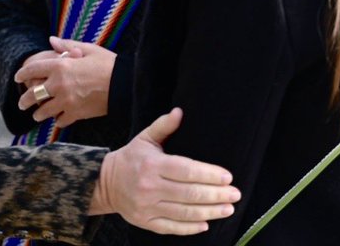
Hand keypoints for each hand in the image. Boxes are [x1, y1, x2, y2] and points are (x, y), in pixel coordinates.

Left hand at [15, 36, 114, 127]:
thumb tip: (51, 40)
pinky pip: (60, 121)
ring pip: (43, 111)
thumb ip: (67, 46)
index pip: (33, 70)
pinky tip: (58, 119)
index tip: (16, 78)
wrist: (124, 85)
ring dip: (39, 113)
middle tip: (22, 103)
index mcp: (61, 66)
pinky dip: (58, 120)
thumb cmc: (108, 63)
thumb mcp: (88, 49)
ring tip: (37, 115)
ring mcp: (66, 101)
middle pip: (33, 94)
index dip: (22, 74)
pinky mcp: (76, 114)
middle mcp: (59, 84)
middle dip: (24, 100)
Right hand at [90, 108, 238, 234]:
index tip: (228, 177)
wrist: (104, 183)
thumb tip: (180, 111)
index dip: (209, 175)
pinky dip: (190, 228)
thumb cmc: (131, 158)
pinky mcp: (145, 222)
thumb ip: (164, 125)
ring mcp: (147, 207)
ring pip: (184, 213)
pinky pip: (172, 228)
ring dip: (210, 212)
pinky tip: (206, 223)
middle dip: (216, 195)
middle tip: (235, 194)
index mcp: (152, 165)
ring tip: (228, 209)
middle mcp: (149, 187)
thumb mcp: (145, 138)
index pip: (186, 171)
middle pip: (189, 193)